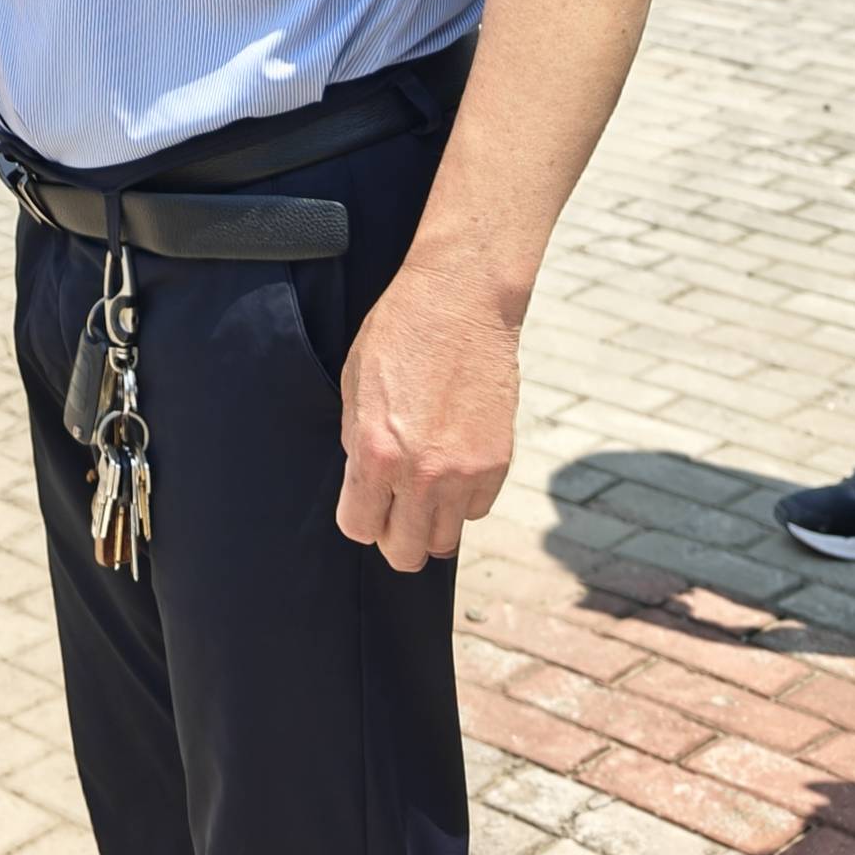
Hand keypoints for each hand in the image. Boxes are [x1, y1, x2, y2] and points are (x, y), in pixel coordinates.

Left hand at [335, 263, 519, 571]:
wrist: (460, 301)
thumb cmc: (399, 334)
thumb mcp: (356, 387)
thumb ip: (357, 444)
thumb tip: (365, 485)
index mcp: (374, 453)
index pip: (359, 530)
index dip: (359, 518)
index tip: (364, 503)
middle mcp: (421, 474)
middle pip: (405, 552)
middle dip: (394, 536)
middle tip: (394, 509)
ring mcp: (464, 472)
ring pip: (444, 541)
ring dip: (430, 522)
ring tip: (424, 488)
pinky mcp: (498, 463)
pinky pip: (477, 510)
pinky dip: (464, 499)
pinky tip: (454, 464)